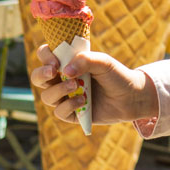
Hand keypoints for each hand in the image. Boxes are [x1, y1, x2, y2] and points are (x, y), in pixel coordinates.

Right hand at [29, 43, 157, 125]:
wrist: (132, 97)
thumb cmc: (117, 75)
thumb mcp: (104, 63)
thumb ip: (85, 60)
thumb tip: (65, 71)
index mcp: (68, 63)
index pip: (46, 55)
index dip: (45, 56)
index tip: (55, 60)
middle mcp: (63, 80)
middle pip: (38, 77)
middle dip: (41, 74)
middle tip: (53, 72)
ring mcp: (66, 97)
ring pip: (47, 96)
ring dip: (59, 90)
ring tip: (76, 87)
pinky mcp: (71, 113)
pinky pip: (59, 112)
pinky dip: (68, 105)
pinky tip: (83, 102)